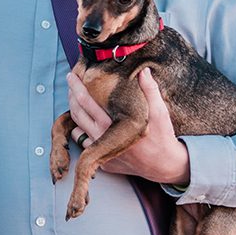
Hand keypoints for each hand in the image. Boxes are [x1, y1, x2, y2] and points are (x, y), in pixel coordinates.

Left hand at [66, 68, 190, 186]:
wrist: (164, 164)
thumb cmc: (161, 135)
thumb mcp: (159, 110)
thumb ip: (149, 89)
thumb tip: (143, 70)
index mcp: (112, 124)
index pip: (85, 102)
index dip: (76, 87)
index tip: (72, 76)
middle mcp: (102, 139)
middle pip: (76, 114)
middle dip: (71, 98)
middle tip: (72, 85)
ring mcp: (101, 153)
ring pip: (77, 131)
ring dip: (75, 116)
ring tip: (77, 102)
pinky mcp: (103, 163)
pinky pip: (86, 145)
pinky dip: (84, 133)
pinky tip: (89, 122)